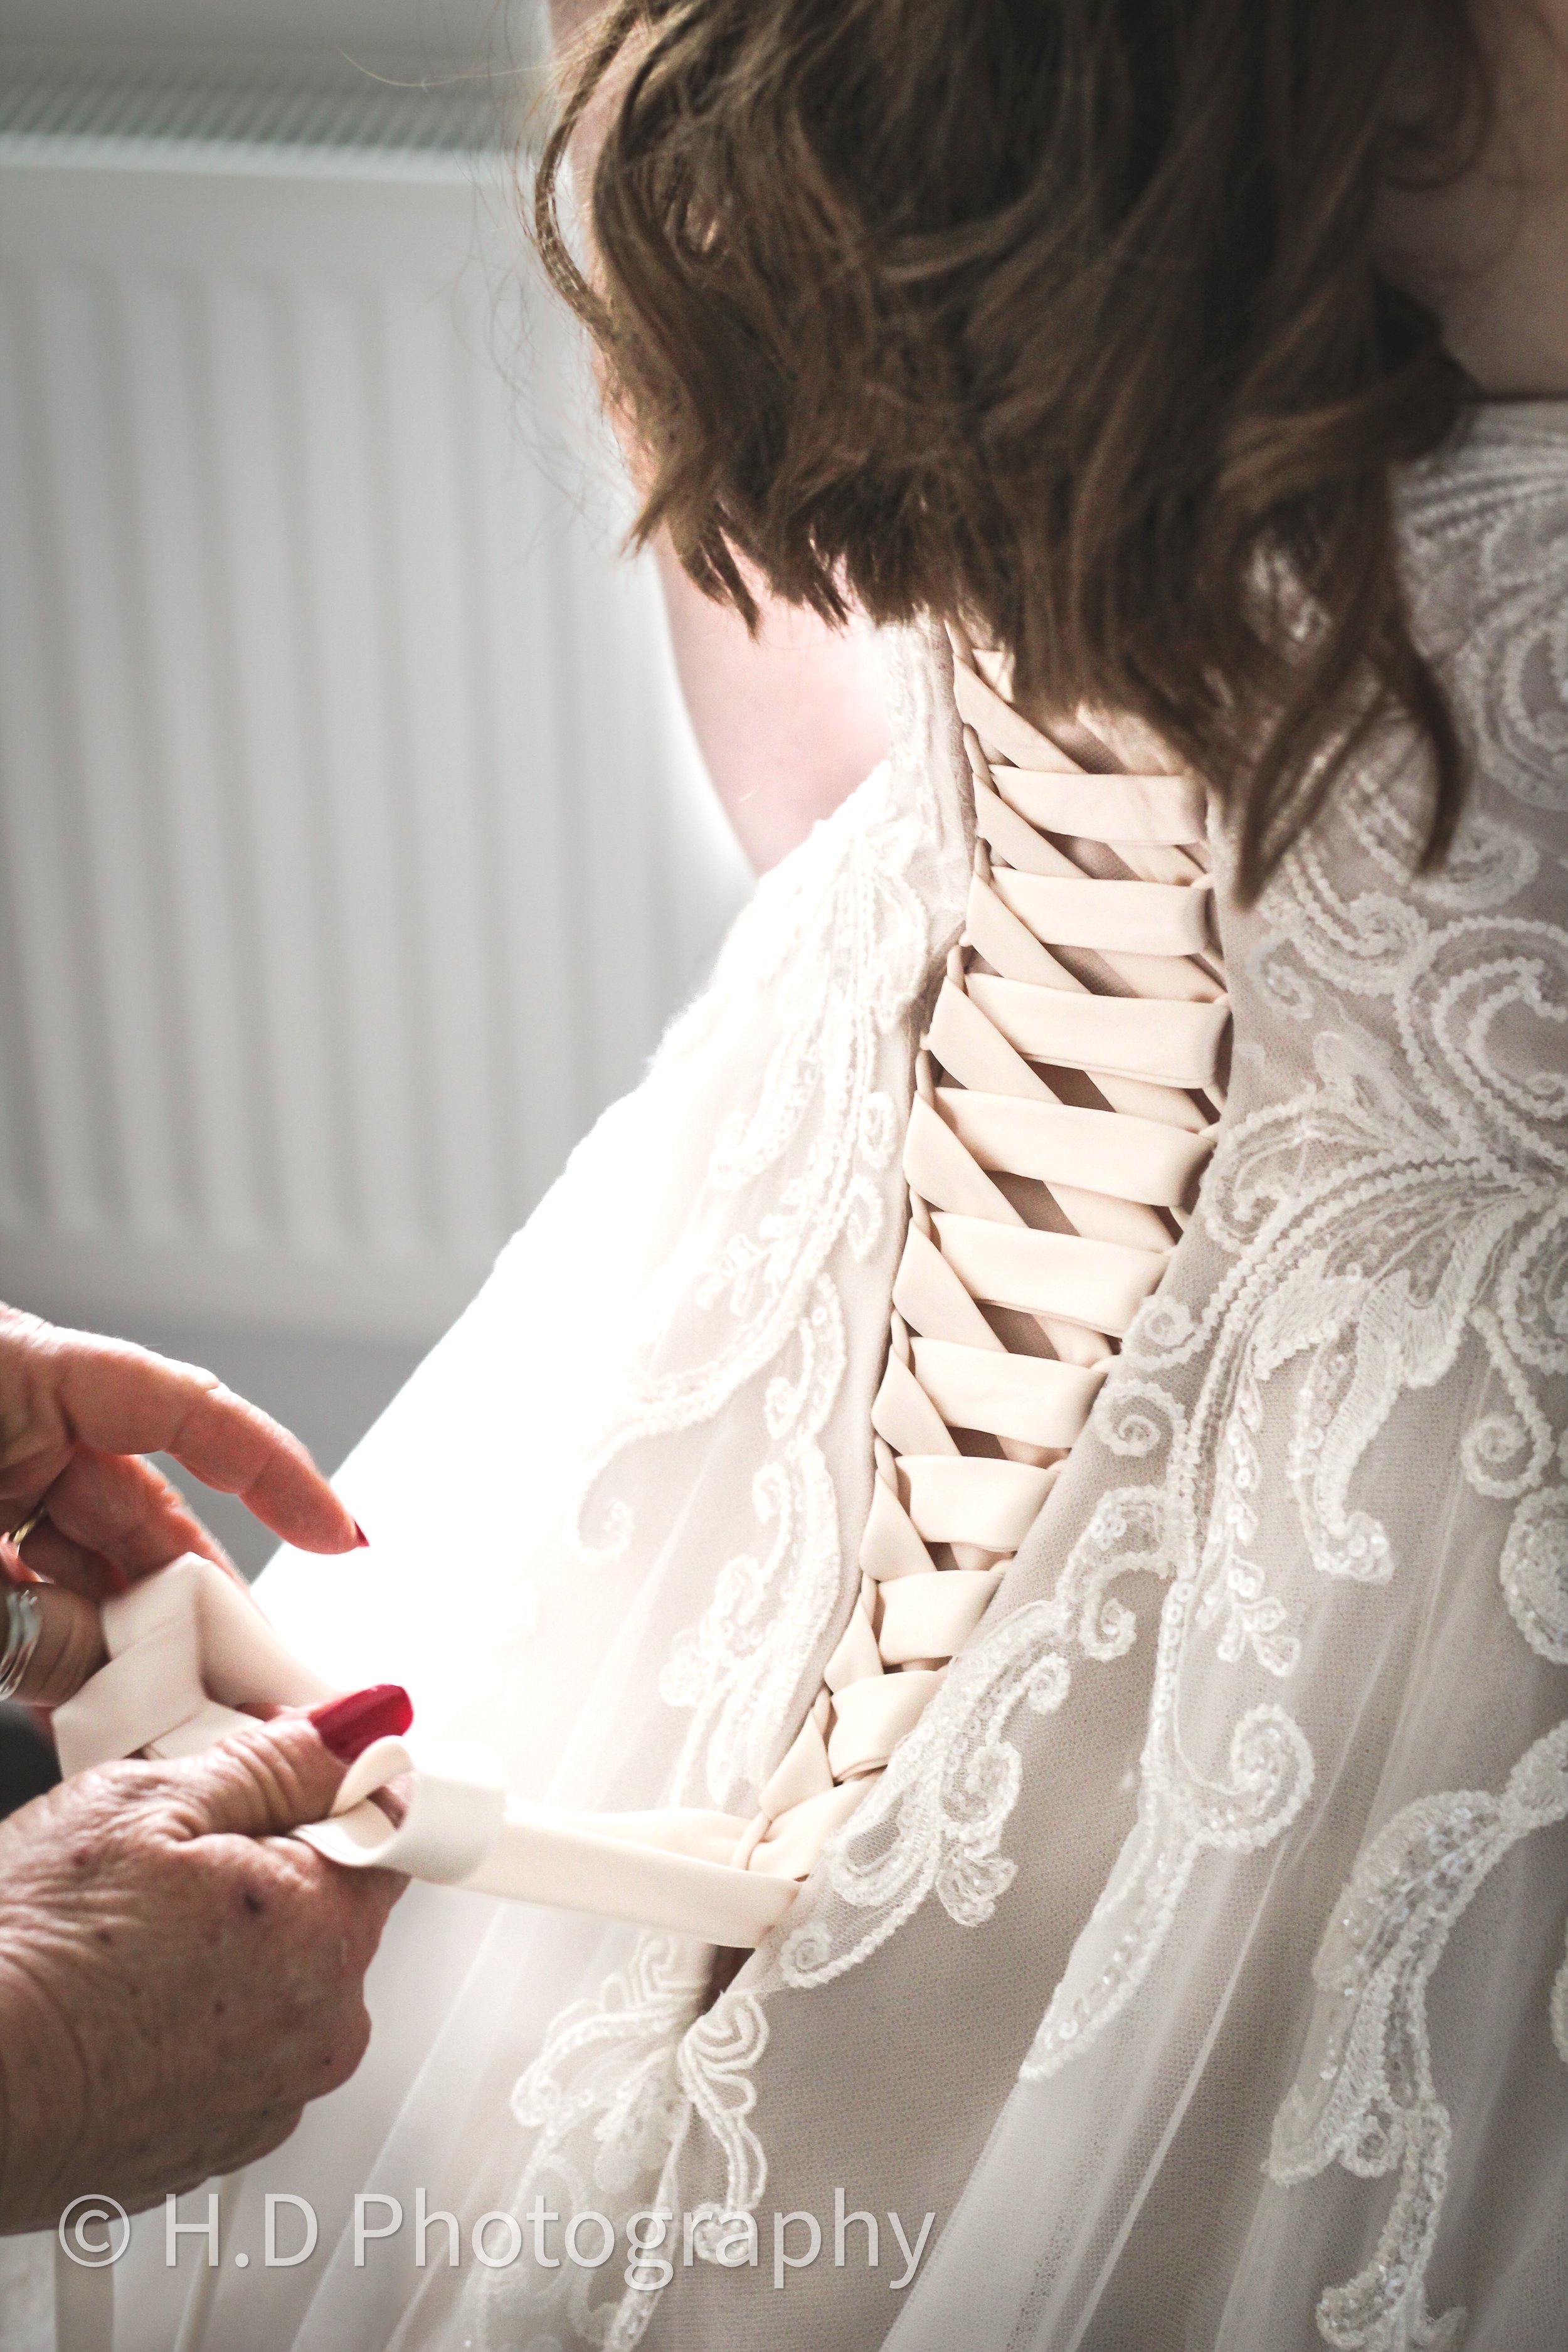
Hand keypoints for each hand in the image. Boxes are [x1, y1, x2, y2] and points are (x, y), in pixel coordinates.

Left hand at [0, 1303, 363, 1701]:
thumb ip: (27, 1621)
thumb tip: (110, 1685)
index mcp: (16, 1369)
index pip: (180, 1406)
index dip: (272, 1471)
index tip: (338, 1539)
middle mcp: (14, 1425)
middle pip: (145, 1512)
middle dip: (205, 1606)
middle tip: (262, 1683)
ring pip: (95, 1569)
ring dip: (141, 1651)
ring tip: (190, 1716)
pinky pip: (37, 1600)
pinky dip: (70, 1658)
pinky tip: (106, 1714)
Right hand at [0, 1704, 405, 2229]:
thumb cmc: (24, 1958)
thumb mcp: (145, 1806)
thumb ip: (273, 1763)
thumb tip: (360, 1725)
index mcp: (322, 1933)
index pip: (387, 1832)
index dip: (326, 1791)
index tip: (272, 1786)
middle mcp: (320, 2028)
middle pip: (331, 1904)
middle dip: (267, 1867)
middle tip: (167, 1864)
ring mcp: (271, 2097)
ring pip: (280, 1976)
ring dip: (229, 1945)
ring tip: (130, 1941)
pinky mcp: (218, 2143)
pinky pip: (237, 2047)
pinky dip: (196, 2017)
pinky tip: (124, 1999)